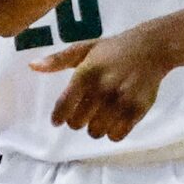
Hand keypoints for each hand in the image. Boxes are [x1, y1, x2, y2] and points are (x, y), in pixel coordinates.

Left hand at [34, 23, 175, 140]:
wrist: (151, 48)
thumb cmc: (112, 49)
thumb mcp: (84, 48)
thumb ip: (57, 60)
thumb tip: (32, 66)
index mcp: (86, 73)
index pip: (63, 106)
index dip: (58, 117)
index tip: (57, 120)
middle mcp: (102, 89)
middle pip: (78, 123)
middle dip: (77, 121)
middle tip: (84, 113)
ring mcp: (121, 101)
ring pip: (97, 132)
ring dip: (95, 128)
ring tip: (100, 116)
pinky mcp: (138, 110)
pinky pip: (117, 135)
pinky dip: (113, 132)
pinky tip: (114, 121)